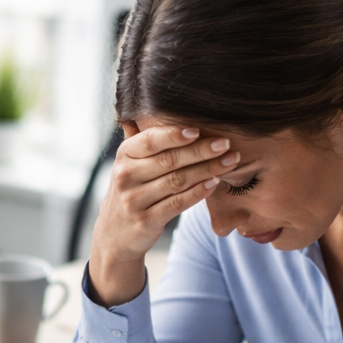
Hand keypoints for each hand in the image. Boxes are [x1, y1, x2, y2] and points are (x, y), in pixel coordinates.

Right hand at [87, 123, 241, 304]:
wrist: (113, 235)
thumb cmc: (131, 192)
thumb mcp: (129, 165)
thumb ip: (144, 142)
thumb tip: (158, 106)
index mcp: (124, 156)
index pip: (151, 140)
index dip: (175, 134)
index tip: (199, 130)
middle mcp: (126, 176)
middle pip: (169, 160)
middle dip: (201, 151)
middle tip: (225, 144)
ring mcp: (134, 200)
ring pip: (177, 181)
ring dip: (207, 170)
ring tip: (229, 162)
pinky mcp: (146, 221)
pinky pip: (177, 203)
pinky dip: (198, 192)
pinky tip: (214, 183)